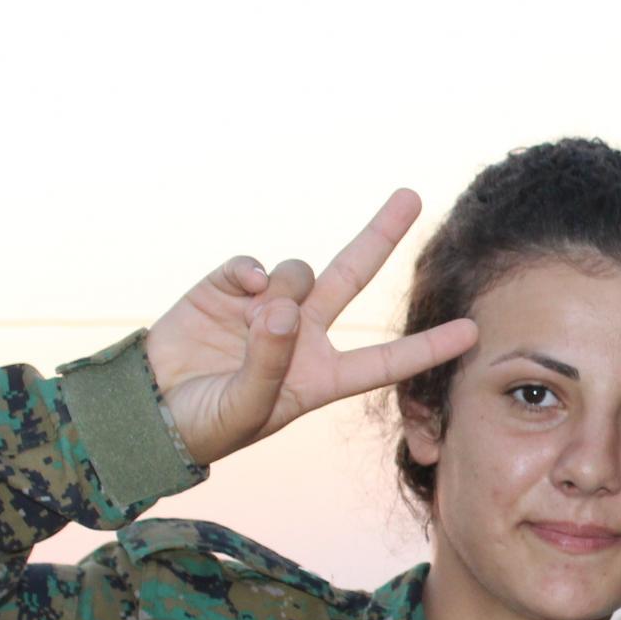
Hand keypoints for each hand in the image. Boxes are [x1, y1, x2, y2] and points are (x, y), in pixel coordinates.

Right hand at [143, 190, 477, 465]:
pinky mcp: (230, 289)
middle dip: (380, 235)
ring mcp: (267, 307)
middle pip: (351, 277)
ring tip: (258, 320)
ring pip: (300, 271)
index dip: (427, 347)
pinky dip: (250, 274)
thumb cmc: (205, 424)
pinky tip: (240, 291)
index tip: (473, 332)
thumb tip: (281, 306)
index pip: (384, 361)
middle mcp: (302, 336)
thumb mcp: (246, 408)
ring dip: (288, 287)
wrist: (147, 408)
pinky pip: (255, 265)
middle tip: (411, 195)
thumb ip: (269, 362)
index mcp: (320, 377)